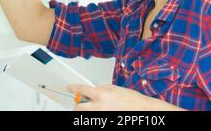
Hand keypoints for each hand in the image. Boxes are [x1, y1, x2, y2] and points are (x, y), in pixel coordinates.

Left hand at [67, 84, 183, 110]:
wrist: (141, 110)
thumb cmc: (131, 99)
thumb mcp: (114, 88)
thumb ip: (101, 88)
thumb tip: (91, 90)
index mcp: (101, 95)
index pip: (81, 90)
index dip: (73, 88)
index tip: (69, 88)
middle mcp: (99, 106)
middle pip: (77, 107)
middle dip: (77, 104)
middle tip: (80, 102)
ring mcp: (100, 117)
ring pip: (84, 115)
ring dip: (85, 111)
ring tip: (94, 107)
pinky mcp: (102, 122)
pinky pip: (92, 120)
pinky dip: (93, 115)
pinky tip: (101, 111)